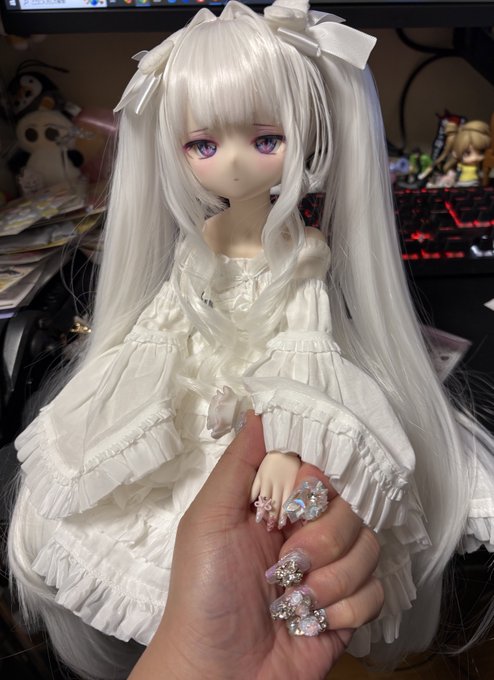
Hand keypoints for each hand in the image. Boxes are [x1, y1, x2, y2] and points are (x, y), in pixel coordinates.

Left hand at [128, 413, 382, 679]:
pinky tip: (312, 621)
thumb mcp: (209, 519)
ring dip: (330, 580)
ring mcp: (329, 570)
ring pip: (368, 547)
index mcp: (274, 506)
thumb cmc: (203, 594)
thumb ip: (238, 464)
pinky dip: (344, 609)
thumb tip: (259, 409)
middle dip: (321, 539)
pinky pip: (375, 590)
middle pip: (350, 507)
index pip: (319, 470)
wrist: (218, 675)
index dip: (314, 485)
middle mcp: (306, 532)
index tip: (293, 506)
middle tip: (287, 562)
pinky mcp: (348, 607)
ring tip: (294, 599)